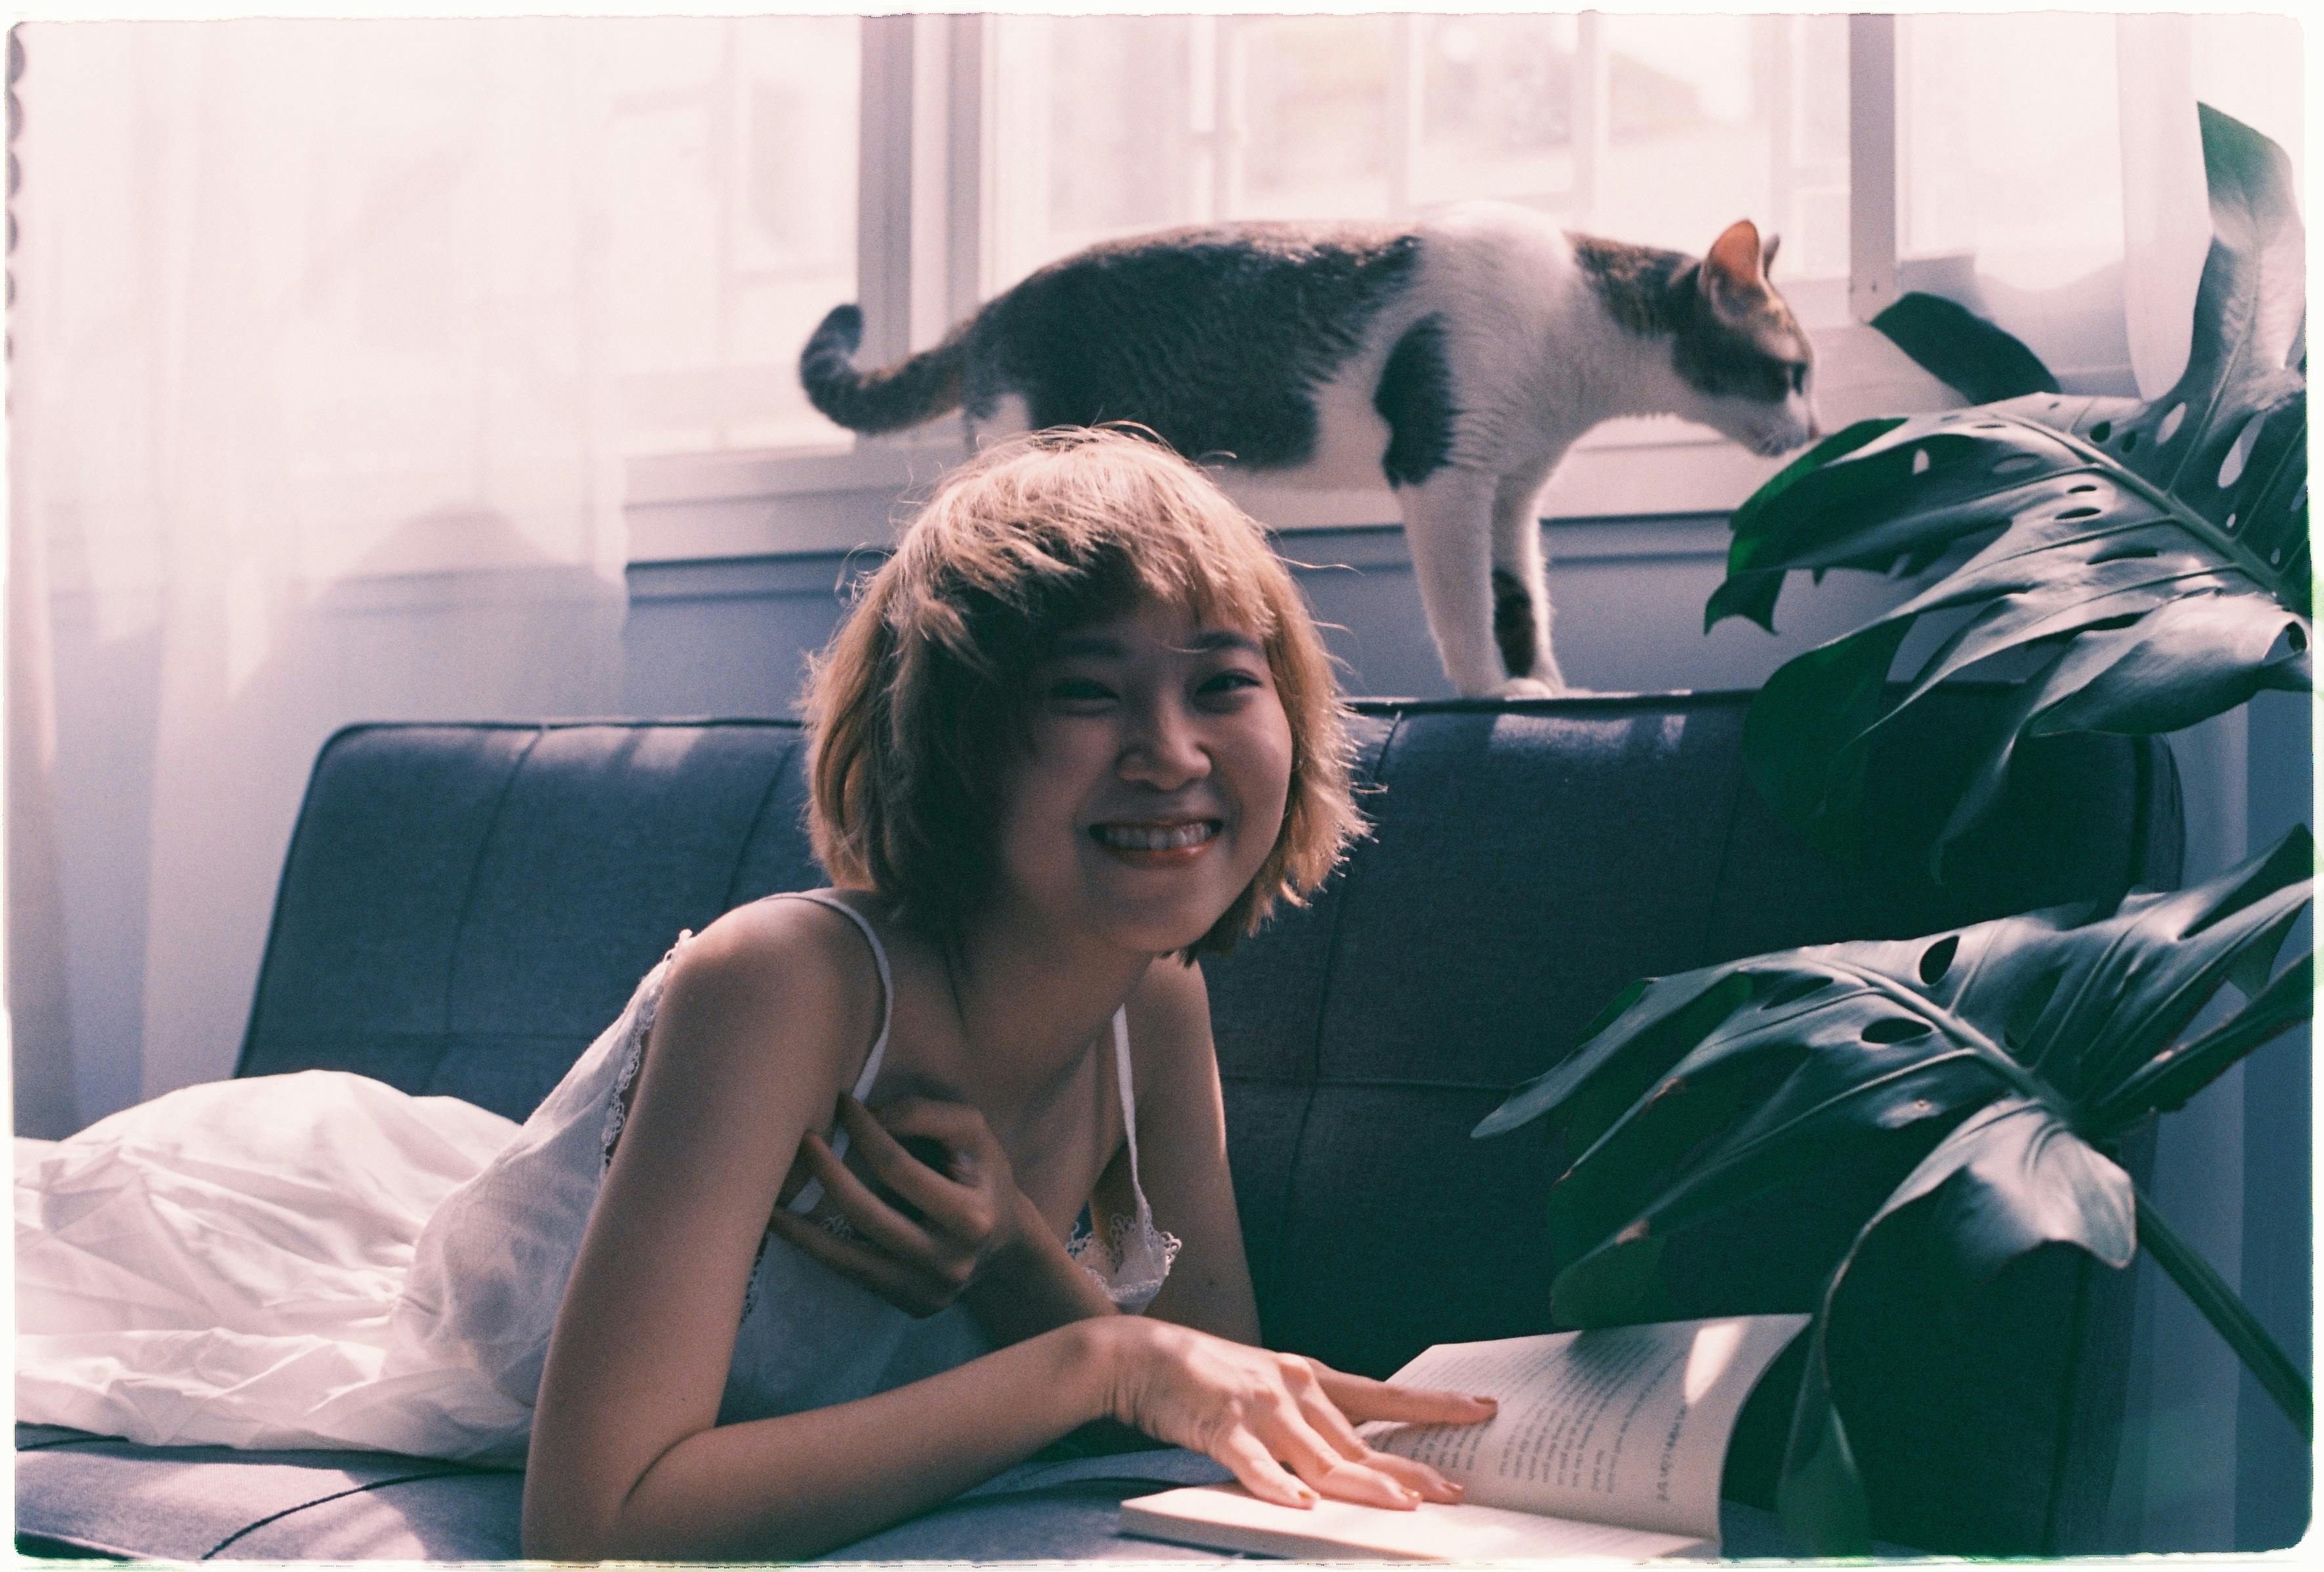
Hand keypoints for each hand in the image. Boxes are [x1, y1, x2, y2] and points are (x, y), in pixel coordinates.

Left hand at [764, 1095, 1024, 1317]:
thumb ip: (925, 1115)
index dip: (865, 1133)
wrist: (1004, 1243)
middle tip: (802, 1141)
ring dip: (801, 1229)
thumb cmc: (982, 1174)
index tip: (842, 1103)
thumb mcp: (972, 1133)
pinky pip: (854, 1275)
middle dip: (827, 1174)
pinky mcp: (910, 1306)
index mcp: (971, 1217)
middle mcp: (949, 1262)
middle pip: (868, 1216)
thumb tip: (868, 1116)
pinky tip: (790, 1228)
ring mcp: (927, 1292)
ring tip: (767, 1199)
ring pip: (849, 1259)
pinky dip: (818, 1250)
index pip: (900, 1169)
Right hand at [1100, 1319, 1496, 1510]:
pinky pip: (1254, 1464)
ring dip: (1363, 1485)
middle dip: (1411, 1469)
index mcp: (1310, 1379)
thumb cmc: (1210, 1378)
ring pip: (1320, 1457)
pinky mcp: (1221, 1427)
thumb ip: (1312, 1421)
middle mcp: (1294, 1390)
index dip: (1434, 1406)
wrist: (1142, 1355)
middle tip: (1456, 1491)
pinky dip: (1276, 1486)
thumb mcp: (1271, 1389)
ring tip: (1404, 1507)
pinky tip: (1299, 1506)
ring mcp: (1259, 1408)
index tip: (1483, 1407)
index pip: (1384, 1395)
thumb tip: (1357, 1456)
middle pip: (1360, 1441)